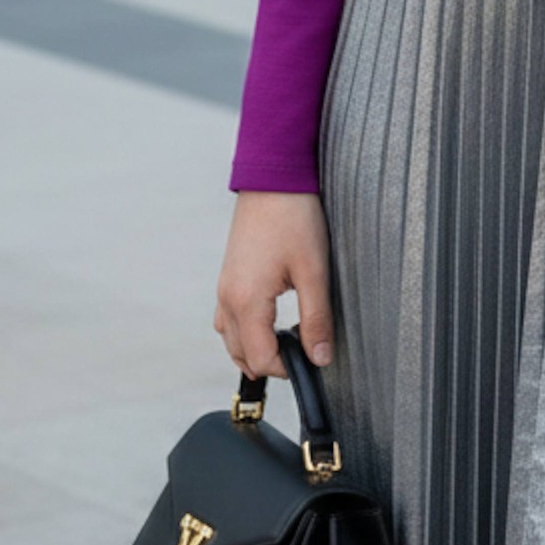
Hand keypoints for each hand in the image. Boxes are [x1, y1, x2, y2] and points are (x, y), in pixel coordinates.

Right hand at [215, 190, 334, 378]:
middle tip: (303, 351)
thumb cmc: (294, 215)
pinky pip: (228, 317)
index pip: (260, 359)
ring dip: (255, 348)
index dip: (287, 369)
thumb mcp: (314, 270)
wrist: (273, 176)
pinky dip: (245, 329)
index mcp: (247, 301)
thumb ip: (316, 318)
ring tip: (288, 339)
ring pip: (230, 338)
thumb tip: (320, 357)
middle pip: (241, 354)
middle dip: (270, 362)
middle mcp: (228, 298)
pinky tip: (269, 319)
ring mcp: (224, 286)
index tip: (311, 359)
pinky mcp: (228, 275)